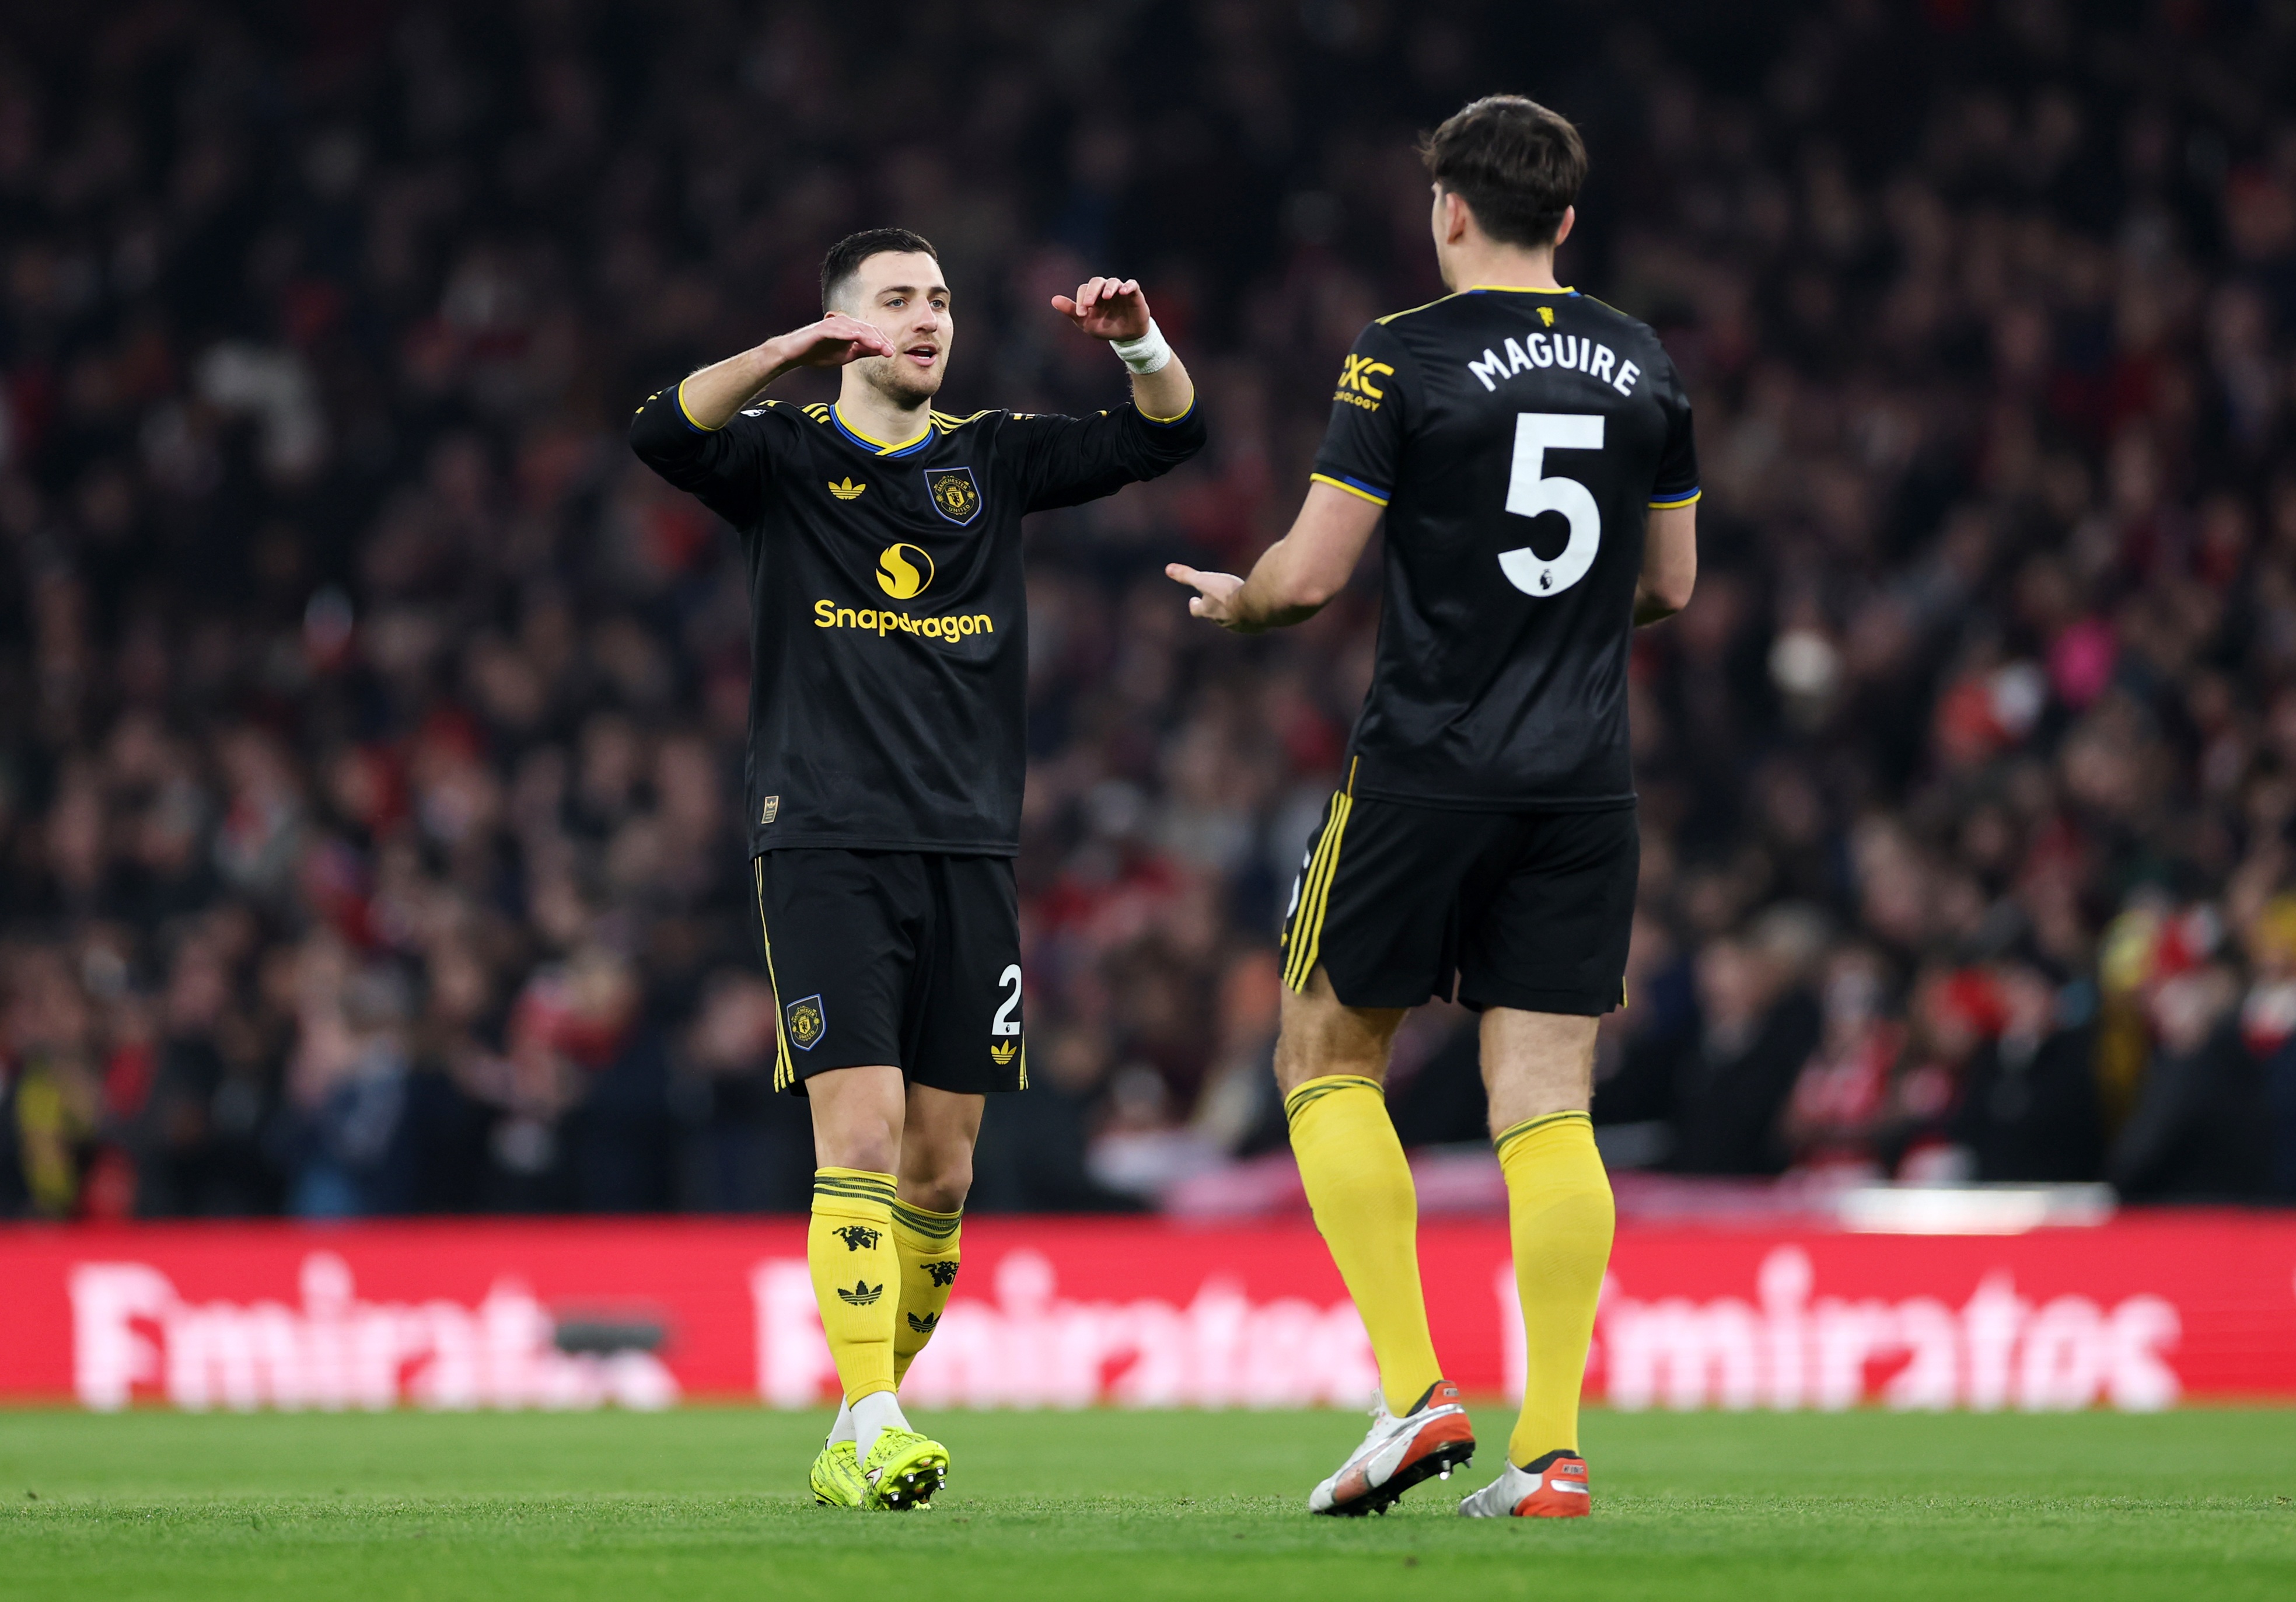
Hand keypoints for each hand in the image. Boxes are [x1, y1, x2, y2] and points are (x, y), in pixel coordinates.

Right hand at [771, 313, 896, 369]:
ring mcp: (832, 324)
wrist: (795, 354)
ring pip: (855, 328)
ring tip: (879, 347)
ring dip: (868, 337)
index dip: (882, 341)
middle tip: (890, 351)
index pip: (870, 332)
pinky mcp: (822, 328)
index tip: (892, 352)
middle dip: (880, 340)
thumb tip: (880, 350)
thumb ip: (862, 351)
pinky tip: (857, 338)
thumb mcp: (846, 355)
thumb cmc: (819, 353)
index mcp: (850, 329)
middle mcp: (843, 323)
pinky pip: (837, 330)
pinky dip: (848, 334)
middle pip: (866, 329)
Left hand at [1051, 276, 1150, 341]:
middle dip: (1092, 291)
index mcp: (1092, 295)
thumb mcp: (1086, 323)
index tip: (1081, 314)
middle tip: (1089, 303)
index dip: (1081, 300)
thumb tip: (1053, 300)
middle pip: (1096, 281)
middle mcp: (1104, 290)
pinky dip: (1128, 286)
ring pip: (1113, 281)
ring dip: (1109, 288)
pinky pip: (1132, 284)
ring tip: (1106, 297)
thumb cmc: (1105, 327)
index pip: (1084, 290)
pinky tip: (1123, 292)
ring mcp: (1119, 290)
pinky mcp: (1134, 293)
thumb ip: (1071, 310)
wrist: (1126, 337)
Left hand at [1165, 563, 1255, 631]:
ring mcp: (1239, 626)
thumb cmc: (1227, 592)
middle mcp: (1221, 621)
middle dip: (1213, 610)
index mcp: (1208, 611)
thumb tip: (1168, 569)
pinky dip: (1250, 617)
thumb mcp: (1204, 580)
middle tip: (1213, 604)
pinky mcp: (1255, 627)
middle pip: (1214, 617)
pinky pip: (1251, 623)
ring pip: (1233, 621)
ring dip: (1232, 614)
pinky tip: (1255, 611)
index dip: (1195, 605)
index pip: (1196, 610)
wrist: (1255, 605)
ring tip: (1236, 606)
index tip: (1193, 600)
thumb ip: (1186, 575)